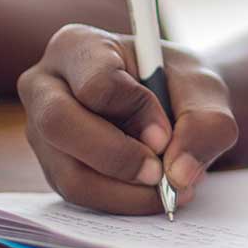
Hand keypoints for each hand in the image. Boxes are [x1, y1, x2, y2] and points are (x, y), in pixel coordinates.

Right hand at [17, 24, 237, 213]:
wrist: (176, 105)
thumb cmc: (181, 85)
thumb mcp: (205, 90)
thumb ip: (205, 124)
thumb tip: (179, 173)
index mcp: (78, 46)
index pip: (96, 83)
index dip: (136, 112)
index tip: (167, 133)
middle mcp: (45, 86)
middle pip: (59, 125)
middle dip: (117, 158)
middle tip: (162, 174)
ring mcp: (41, 131)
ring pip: (69, 172)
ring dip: (125, 190)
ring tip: (168, 187)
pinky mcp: (52, 166)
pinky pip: (79, 195)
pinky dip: (121, 201)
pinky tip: (152, 193)